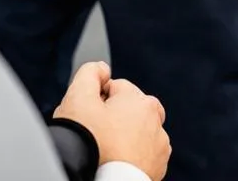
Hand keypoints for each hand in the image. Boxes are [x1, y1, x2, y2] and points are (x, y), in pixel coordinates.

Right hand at [54, 62, 169, 180]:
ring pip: (136, 129)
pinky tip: (115, 160)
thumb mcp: (79, 95)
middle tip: (97, 132)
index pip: (114, 87)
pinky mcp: (158, 169)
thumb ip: (90, 72)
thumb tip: (103, 69)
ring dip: (123, 134)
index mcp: (141, 101)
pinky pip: (142, 152)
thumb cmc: (89, 141)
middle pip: (128, 107)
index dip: (97, 99)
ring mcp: (159, 148)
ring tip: (106, 149)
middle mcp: (156, 122)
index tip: (90, 116)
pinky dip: (131, 154)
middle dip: (114, 115)